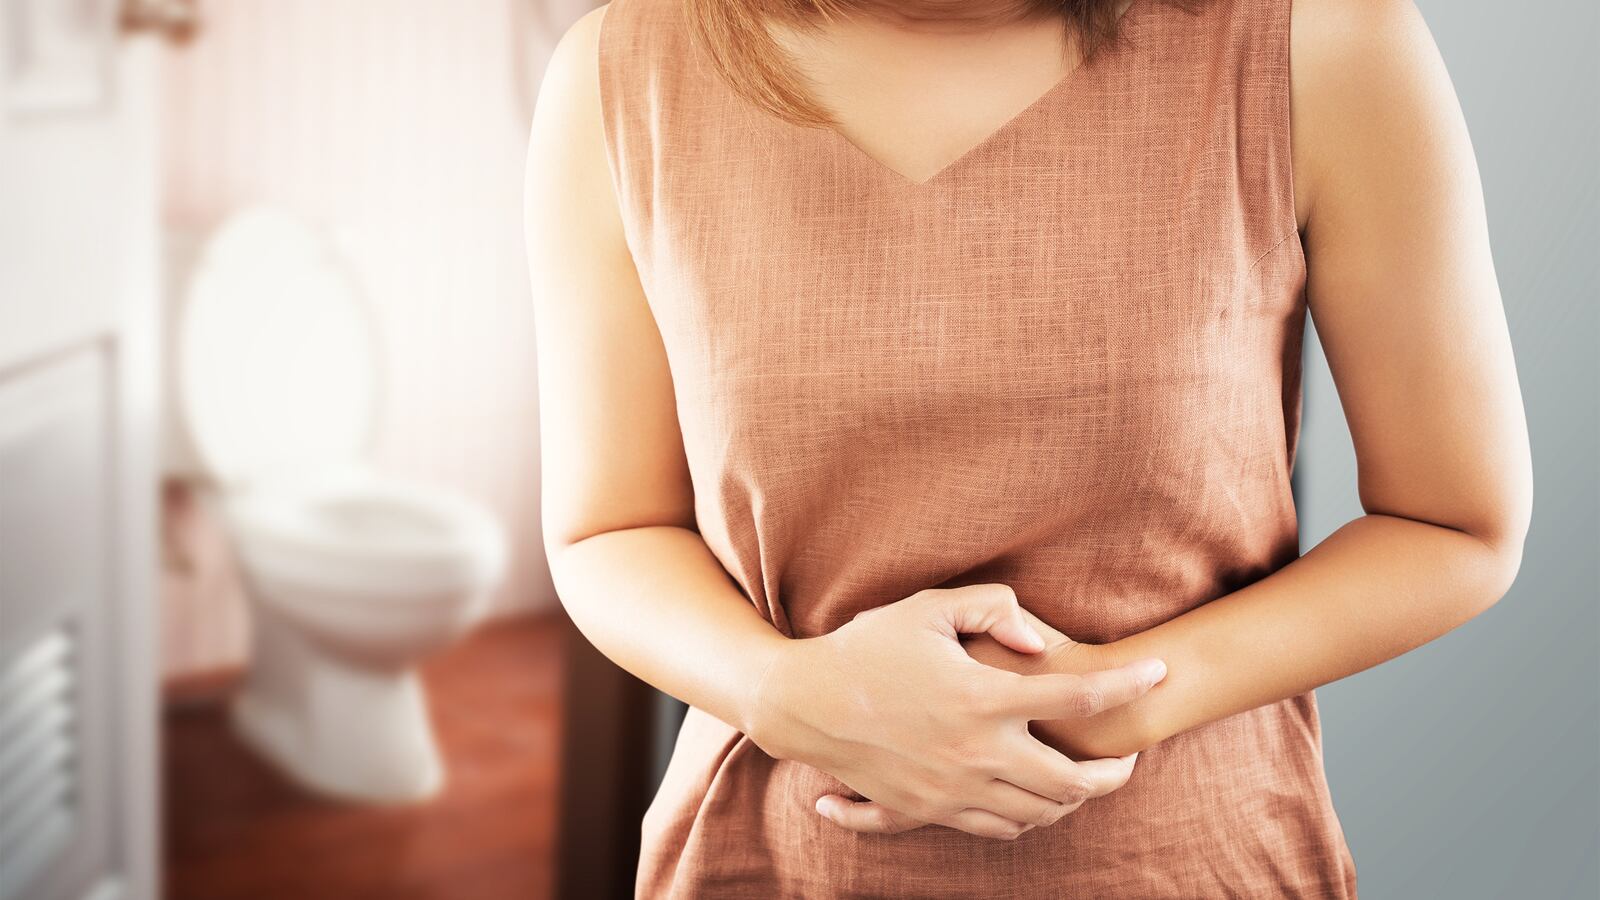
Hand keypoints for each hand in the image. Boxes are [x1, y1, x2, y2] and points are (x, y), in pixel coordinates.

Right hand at [745, 583, 1165, 839]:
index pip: (1079, 698)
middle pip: (1072, 781)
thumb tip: (1043, 644)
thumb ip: (993, 610)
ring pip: (1038, 814)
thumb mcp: (927, 608)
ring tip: (1088, 779)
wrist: (802, 705)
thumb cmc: (865, 647)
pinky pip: (996, 830)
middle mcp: (975, 753)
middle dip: (1114, 774)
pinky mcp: (928, 811)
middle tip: (1129, 757)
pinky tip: (1034, 800)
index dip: (1129, 685)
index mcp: (982, 698)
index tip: (1158, 675)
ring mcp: (952, 790)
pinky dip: (1027, 820)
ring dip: (1073, 800)